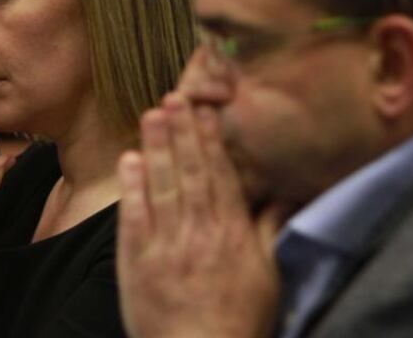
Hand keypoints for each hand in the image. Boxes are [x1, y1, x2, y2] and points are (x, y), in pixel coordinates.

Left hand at [117, 93, 283, 337]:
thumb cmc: (239, 320)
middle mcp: (199, 231)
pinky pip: (134, 216)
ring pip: (162, 185)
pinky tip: (130, 159)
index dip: (210, 140)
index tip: (204, 111)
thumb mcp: (268, 275)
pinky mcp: (137, 260)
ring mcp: (166, 244)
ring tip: (152, 115)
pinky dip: (132, 186)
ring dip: (157, 147)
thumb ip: (270, 230)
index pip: (219, 175)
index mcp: (232, 232)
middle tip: (174, 97)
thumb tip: (283, 193)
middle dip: (182, 132)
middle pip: (190, 171)